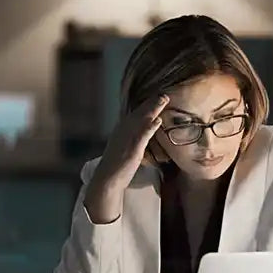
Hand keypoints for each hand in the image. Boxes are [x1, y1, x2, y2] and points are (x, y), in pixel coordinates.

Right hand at [83, 95, 166, 223]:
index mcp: (122, 129)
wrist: (107, 178)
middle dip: (151, 102)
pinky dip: (150, 127)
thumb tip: (143, 133)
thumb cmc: (117, 165)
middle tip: (164, 94)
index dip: (146, 105)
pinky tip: (158, 120)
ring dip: (153, 108)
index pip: (136, 114)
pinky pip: (142, 135)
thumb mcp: (124, 147)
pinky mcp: (131, 149)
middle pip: (139, 113)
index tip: (157, 97)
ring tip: (164, 99)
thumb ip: (133, 138)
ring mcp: (127, 138)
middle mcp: (123, 130)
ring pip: (141, 120)